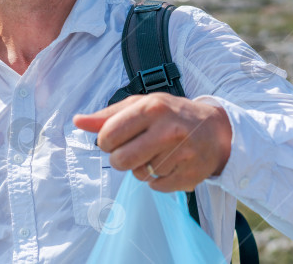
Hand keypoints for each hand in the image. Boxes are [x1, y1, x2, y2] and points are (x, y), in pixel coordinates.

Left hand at [73, 93, 231, 191]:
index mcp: (152, 108)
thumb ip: (108, 115)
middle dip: (119, 159)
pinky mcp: (190, 175)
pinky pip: (156, 187)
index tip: (114, 139)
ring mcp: (181, 154)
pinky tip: (167, 164)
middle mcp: (168, 130)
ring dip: (140, 168)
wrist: (215, 129)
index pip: (109, 134)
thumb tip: (78, 121)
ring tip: (154, 154)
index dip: (105, 141)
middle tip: (131, 150)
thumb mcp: (140, 105)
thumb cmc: (170, 114)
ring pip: (139, 175)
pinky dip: (156, 180)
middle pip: (120, 160)